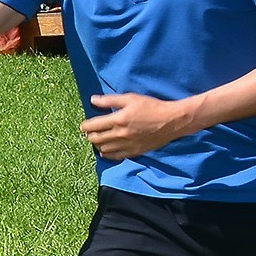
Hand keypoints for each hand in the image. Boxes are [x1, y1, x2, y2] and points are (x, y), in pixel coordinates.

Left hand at [79, 91, 193, 159]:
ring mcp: (127, 145)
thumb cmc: (151, 107)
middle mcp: (120, 135)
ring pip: (103, 150)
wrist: (171, 121)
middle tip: (90, 132)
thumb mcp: (130, 98)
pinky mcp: (134, 152)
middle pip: (96, 139)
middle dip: (90, 136)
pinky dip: (108, 154)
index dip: (85, 126)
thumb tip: (93, 100)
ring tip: (99, 140)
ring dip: (98, 145)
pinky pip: (115, 157)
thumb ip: (109, 100)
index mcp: (118, 120)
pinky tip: (106, 150)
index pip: (93, 126)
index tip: (84, 126)